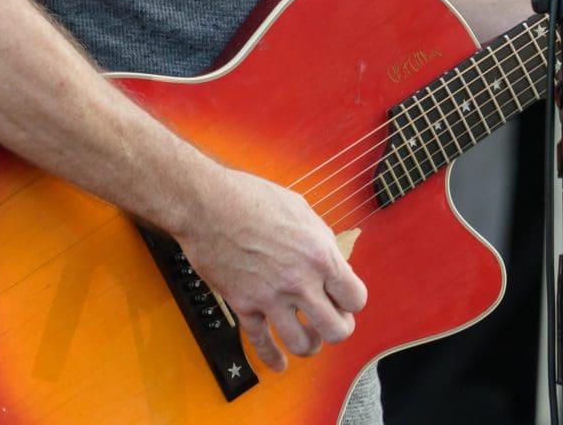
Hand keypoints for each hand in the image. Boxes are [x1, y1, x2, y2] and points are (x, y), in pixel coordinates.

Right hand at [174, 166, 366, 371]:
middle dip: (337, 329)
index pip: (355, 298)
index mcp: (320, 255)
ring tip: (308, 337)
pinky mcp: (244, 306)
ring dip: (309, 345)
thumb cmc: (253, 199)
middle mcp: (299, 281)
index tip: (344, 299)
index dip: (351, 301)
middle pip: (336, 330)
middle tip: (331, 321)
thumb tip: (333, 262)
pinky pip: (262, 343)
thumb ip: (322, 241)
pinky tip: (279, 362)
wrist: (207, 205)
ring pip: (303, 345)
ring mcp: (271, 297)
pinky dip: (272, 358)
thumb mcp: (302, 211)